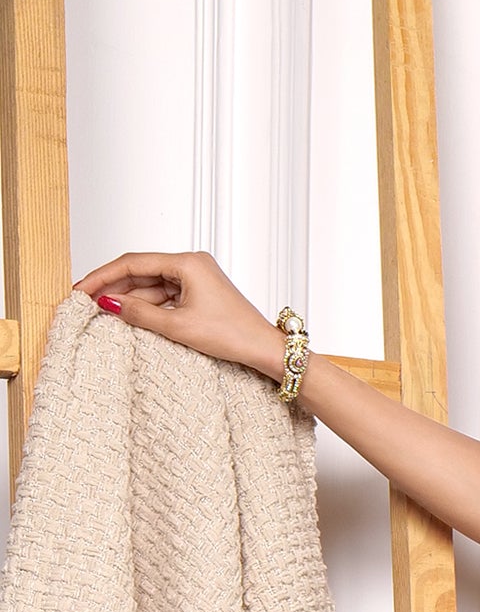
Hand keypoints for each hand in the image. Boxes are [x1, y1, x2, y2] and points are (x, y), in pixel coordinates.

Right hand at [74, 251, 284, 380]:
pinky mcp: (200, 293)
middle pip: (142, 271)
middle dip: (115, 287)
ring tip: (105, 311)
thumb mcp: (179, 327)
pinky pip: (167, 295)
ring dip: (131, 298)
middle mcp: (192, 264)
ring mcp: (196, 278)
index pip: (133, 262)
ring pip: (153, 285)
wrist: (265, 349)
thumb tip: (110, 304)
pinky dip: (149, 305)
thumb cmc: (233, 335)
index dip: (104, 276)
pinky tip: (132, 314)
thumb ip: (141, 313)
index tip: (83, 287)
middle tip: (88, 300)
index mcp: (187, 262)